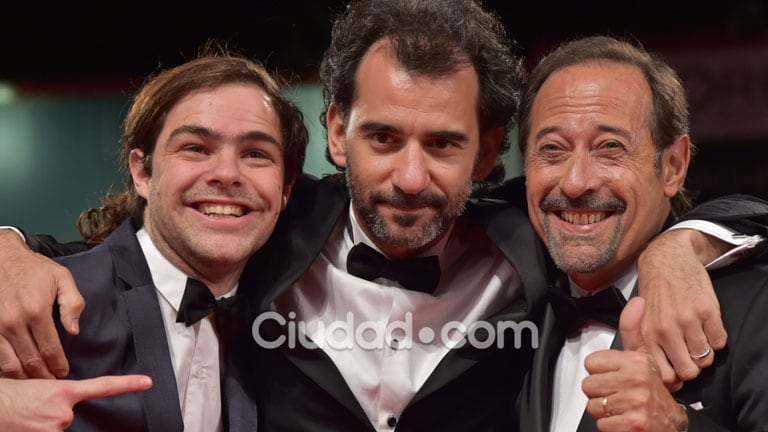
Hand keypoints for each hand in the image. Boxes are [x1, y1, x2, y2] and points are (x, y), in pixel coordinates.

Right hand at [0, 230, 84, 377]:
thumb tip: (74, 331)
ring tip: (34, 383)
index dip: (58, 364)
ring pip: (9, 363)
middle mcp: (14, 321)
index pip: (50, 348)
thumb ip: (72, 303)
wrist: (1, 257)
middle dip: (42, 375)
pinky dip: (5, 368)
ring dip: (23, 377)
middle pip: (30, 360)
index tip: (64, 373)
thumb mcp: (62, 278)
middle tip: (51, 383)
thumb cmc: (34, 268)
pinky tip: (15, 373)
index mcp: (37, 310)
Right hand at [0, 374, 151, 431]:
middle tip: (31, 412)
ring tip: (25, 419)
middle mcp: (64, 412)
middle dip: (51, 415)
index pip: (103, 386)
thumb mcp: (35, 385)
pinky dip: (38, 430)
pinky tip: (26, 426)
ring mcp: (56, 428)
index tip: (147, 382)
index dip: (128, 384)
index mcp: (63, 392)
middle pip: (67, 417)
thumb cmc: (7, 395)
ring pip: (56, 429)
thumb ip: (56, 394)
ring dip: (42, 426)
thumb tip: (62, 404)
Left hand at [582, 297, 687, 431]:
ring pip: (593, 406)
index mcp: (637, 361)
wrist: (671, 424)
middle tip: (617, 395)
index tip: (614, 376)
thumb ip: (633, 329)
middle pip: (589, 385)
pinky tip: (625, 420)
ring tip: (622, 407)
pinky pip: (602, 424)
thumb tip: (637, 302)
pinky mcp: (633, 423)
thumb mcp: (644, 357)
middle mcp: (637, 380)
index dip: (600, 372)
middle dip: (600, 394)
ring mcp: (635, 402)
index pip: (592, 362)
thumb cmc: (653, 391)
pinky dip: (611, 426)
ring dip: (605, 411)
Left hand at [637, 228, 726, 386]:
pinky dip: (716, 338)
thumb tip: (668, 378)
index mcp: (647, 334)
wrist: (666, 259)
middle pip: (689, 371)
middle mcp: (666, 330)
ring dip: (704, 351)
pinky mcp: (707, 311)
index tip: (676, 370)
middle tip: (689, 354)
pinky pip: (720, 342)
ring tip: (696, 336)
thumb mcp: (640, 319)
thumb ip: (649, 346)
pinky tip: (705, 325)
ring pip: (706, 358)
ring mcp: (687, 320)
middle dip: (691, 366)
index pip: (664, 375)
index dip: (673, 377)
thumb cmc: (653, 292)